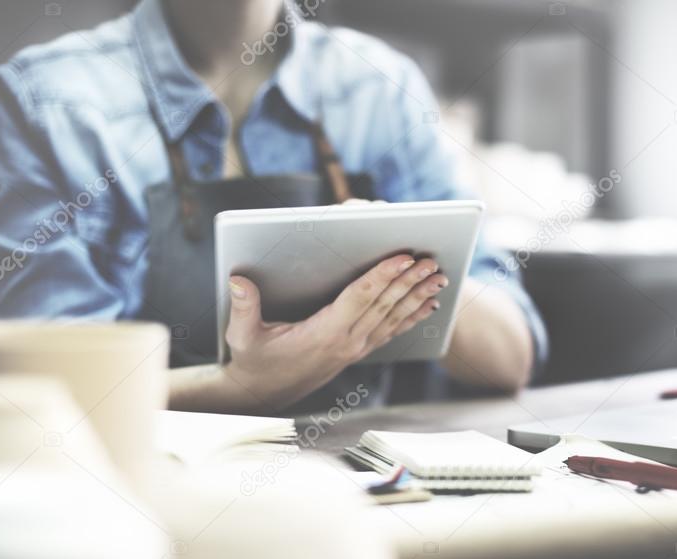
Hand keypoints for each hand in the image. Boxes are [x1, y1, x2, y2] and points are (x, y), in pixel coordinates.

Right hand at [223, 253, 447, 410]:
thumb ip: (243, 306)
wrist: (263, 394)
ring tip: (439, 277)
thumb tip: (238, 279)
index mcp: (324, 333)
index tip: (403, 257)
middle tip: (432, 262)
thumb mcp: (242, 336)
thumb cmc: (253, 361)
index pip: (361, 298)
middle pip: (385, 305)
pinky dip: (412, 316)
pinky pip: (391, 331)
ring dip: (418, 296)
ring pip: (394, 317)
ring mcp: (356, 348)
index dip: (383, 276)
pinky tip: (429, 304)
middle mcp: (347, 342)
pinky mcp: (358, 351)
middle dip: (410, 281)